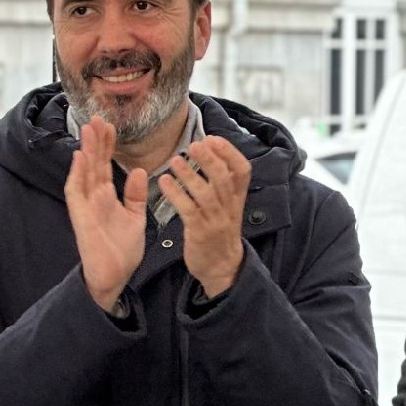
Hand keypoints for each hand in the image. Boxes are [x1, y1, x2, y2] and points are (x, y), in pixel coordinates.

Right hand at [64, 117, 147, 312]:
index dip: (108, 145)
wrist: (115, 276)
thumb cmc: (122, 250)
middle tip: (97, 117)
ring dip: (86, 150)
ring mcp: (85, 206)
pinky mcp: (80, 217)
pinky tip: (81, 156)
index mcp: (107, 197)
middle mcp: (93, 198)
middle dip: (95, 140)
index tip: (111, 125)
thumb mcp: (136, 217)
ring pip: (84, 171)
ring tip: (88, 128)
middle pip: (93, 163)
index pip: (106, 165)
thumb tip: (138, 171)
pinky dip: (77, 174)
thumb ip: (135, 195)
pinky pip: (76, 192)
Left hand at [155, 136, 249, 298]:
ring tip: (174, 160)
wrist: (221, 266)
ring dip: (189, 175)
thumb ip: (222, 184)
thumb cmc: (218, 231)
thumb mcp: (227, 206)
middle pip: (224, 178)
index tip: (212, 138)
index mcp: (237, 198)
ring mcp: (216, 220)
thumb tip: (211, 153)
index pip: (242, 170)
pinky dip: (176, 194)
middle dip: (209, 159)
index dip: (229, 152)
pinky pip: (188, 210)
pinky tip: (164, 182)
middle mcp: (230, 207)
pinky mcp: (200, 232)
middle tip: (193, 145)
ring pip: (206, 193)